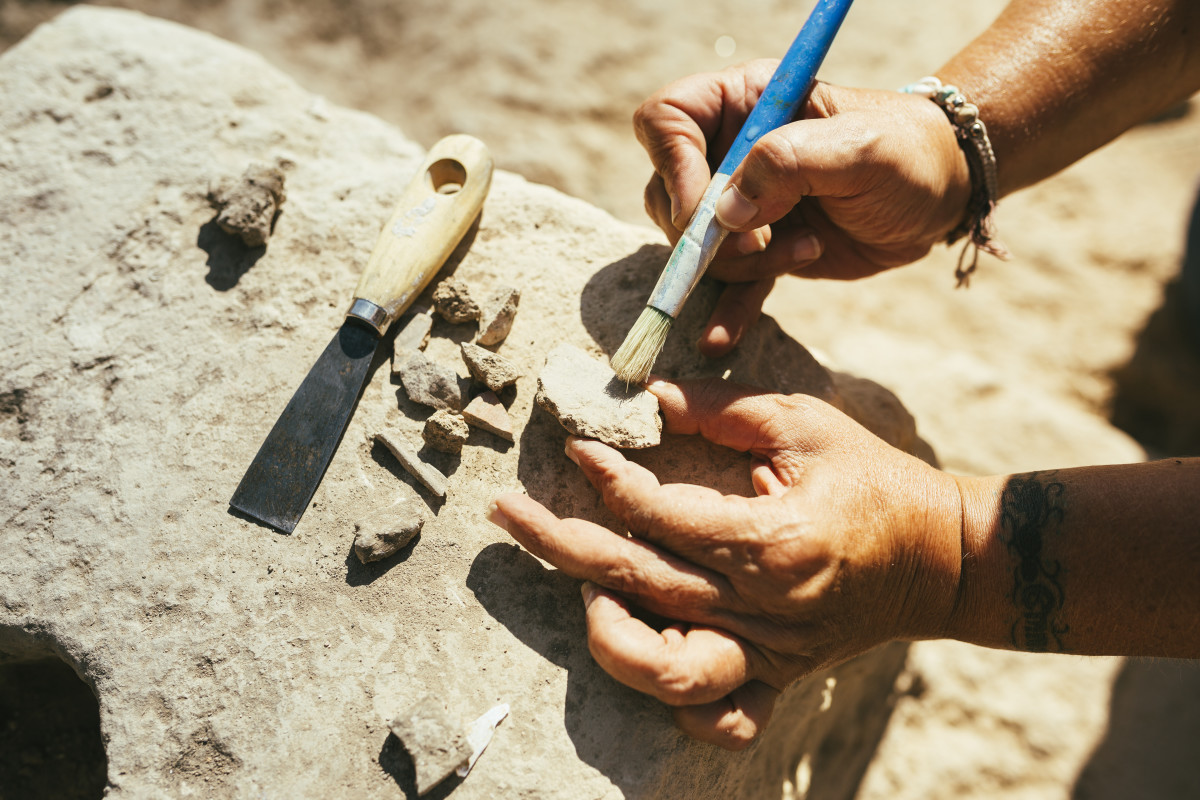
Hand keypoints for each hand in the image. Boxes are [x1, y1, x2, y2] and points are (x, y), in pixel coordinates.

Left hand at [488, 378, 963, 748]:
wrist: (941, 558)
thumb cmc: (872, 479)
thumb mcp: (805, 422)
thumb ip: (722, 409)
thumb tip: (645, 397)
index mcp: (770, 537)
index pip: (661, 514)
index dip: (608, 477)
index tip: (574, 444)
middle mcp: (762, 605)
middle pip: (636, 584)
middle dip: (557, 543)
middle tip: (505, 513)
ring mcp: (769, 651)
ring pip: (666, 670)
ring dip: (607, 634)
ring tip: (578, 592)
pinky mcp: (778, 677)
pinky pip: (720, 718)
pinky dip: (677, 707)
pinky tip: (648, 658)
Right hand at [635, 61, 970, 355]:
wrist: (941, 196)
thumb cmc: (908, 154)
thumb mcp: (858, 148)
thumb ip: (789, 163)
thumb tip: (726, 213)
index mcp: (743, 103)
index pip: (667, 121)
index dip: (674, 166)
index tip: (710, 209)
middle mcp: (730, 150)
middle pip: (668, 193)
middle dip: (708, 230)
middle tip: (764, 237)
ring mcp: (742, 204)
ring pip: (695, 246)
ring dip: (741, 265)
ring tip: (806, 250)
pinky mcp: (761, 250)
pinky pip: (725, 284)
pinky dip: (723, 311)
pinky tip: (720, 340)